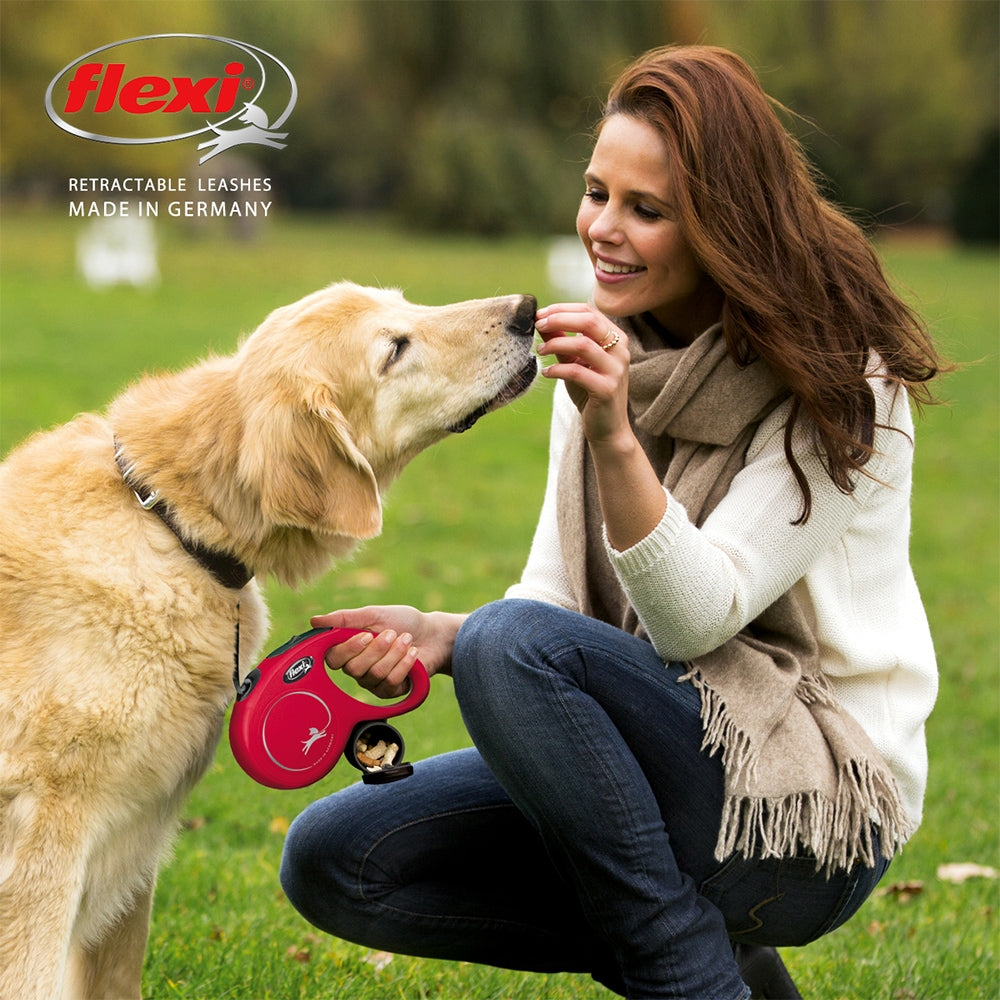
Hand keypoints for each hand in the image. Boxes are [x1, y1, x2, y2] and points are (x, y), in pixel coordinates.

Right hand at [310, 605, 464, 698]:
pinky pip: (391, 682)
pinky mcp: (391, 691)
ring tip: (407, 640)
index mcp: (349, 648)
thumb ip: (345, 619)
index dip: (348, 649)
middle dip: (378, 648)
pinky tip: (413, 654)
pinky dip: (405, 663)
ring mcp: (373, 681)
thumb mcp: (374, 614)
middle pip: (354, 668)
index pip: (333, 658)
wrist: (433, 634)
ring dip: (395, 653)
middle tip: (393, 633)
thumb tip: (314, 620)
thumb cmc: (402, 621)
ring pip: (375, 674)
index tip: (366, 634)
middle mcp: (357, 667)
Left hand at [535, 303, 632, 452]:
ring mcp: (616, 369)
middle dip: (559, 319)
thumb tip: (541, 321)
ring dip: (556, 343)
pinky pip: (578, 372)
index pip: (588, 311)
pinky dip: (558, 369)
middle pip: (589, 320)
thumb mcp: (573, 362)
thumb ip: (561, 340)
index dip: (561, 309)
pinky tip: (547, 372)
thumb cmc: (589, 393)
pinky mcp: (607, 389)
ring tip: (540, 351)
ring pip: (583, 344)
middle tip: (537, 325)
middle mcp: (620, 350)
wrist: (608, 429)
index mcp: (615, 338)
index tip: (539, 315)